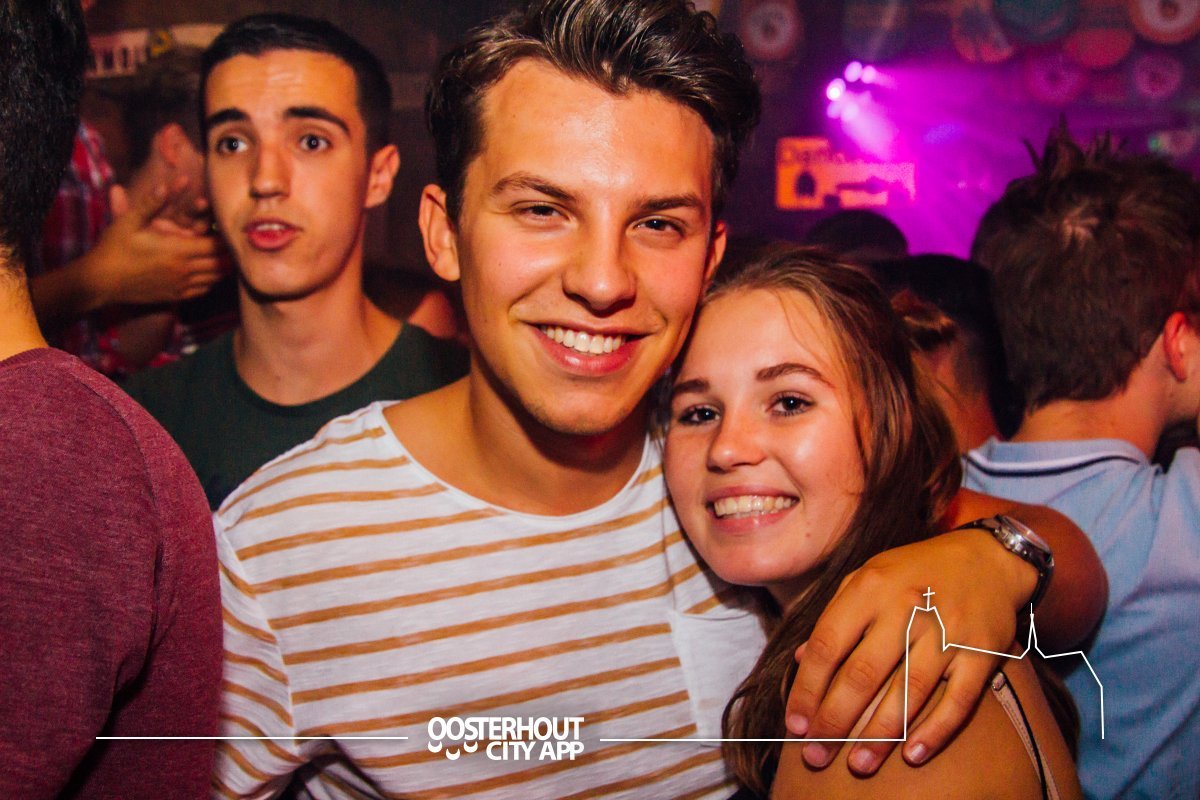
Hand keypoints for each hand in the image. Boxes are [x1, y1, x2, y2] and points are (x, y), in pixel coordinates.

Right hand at [83, 177, 226, 306]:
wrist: (100, 282)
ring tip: (233, 258)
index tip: (234, 230)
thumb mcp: (129, 222)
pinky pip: (203, 290)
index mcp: (177, 250)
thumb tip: (165, 185)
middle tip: (240, 245)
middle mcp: (184, 270)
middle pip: (221, 264)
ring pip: (215, 278)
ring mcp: (181, 286)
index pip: (215, 246)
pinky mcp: (175, 297)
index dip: (227, 239)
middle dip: (231, 254)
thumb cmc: (114, 248)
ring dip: (225, 268)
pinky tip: (214, 274)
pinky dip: (213, 281)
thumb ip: (151, 204)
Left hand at [784, 527, 1029, 774]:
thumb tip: (802, 660)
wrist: (987, 557)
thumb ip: (834, 616)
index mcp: (870, 588)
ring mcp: (947, 631)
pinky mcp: (983, 651)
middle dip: (835, 721)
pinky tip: (912, 754)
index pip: (828, 645)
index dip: (808, 689)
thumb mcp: (867, 578)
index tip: (795, 725)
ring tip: (858, 765)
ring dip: (880, 735)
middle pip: (863, 674)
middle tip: (816, 756)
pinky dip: (936, 730)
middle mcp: (906, 607)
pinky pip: (958, 699)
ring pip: (908, 691)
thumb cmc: (915, 571)